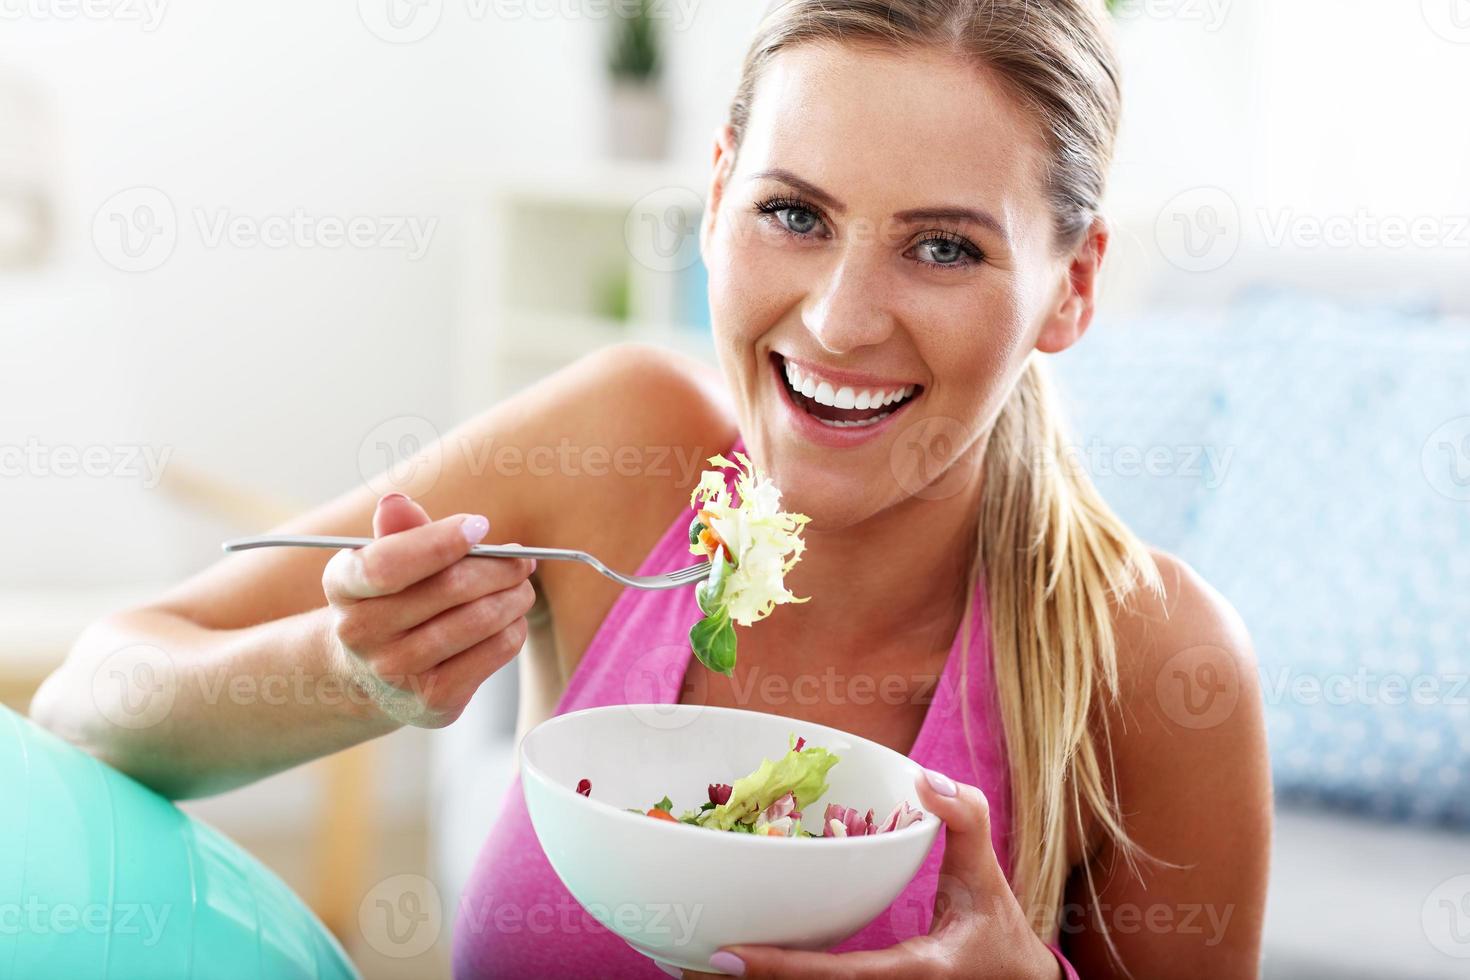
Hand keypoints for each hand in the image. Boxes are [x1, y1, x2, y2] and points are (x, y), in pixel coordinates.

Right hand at [321, 493, 535, 726]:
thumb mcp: (384, 559)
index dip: (439, 541)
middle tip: (521, 559)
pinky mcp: (433, 701)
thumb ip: (399, 531)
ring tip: (521, 586)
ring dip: (514, 596)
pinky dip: (514, 629)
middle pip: (450, 588)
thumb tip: (396, 503)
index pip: (387, 563)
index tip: (479, 525)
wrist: (371, 674)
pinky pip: (495, 652)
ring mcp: (395, 673)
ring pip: (480, 620)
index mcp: (344, 585)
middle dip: (499, 567)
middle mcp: (360, 633)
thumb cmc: (390, 601)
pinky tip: (510, 619)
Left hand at [681, 771, 1061, 978]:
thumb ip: (964, 820)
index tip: (725, 954)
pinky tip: (737, 960)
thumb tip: (926, 777)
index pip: (832, 974)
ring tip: (690, 959)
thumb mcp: (986, 874)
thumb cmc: (997, 931)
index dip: (778, 968)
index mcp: (910, 971)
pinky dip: (777, 977)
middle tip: (681, 955)